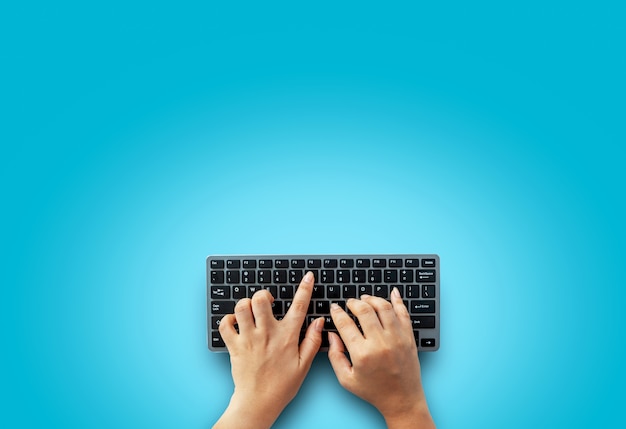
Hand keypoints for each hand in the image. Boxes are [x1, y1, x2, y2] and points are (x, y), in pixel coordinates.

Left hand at [213, 272, 322, 428]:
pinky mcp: (234, 346)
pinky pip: (225, 324)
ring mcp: (249, 338)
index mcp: (287, 336)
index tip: (308, 277)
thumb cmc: (282, 386)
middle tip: (267, 302)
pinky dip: (228, 320)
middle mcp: (267, 333)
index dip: (305, 288)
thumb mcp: (304, 365)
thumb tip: (319, 321)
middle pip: (261, 299)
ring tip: (251, 311)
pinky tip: (236, 323)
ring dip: (246, 304)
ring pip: (242, 307)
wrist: (258, 402)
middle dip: (264, 295)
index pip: (299, 306)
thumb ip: (313, 341)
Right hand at [328, 288, 435, 428]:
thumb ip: (335, 355)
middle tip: (350, 302)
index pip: (345, 324)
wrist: (402, 399)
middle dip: (353, 302)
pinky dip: (398, 300)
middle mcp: (380, 343)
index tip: (334, 308)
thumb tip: (331, 334)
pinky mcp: (409, 338)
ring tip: (365, 299)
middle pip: (364, 310)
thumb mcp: (346, 379)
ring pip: (384, 307)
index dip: (337, 312)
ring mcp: (397, 339)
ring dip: (373, 299)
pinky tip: (392, 293)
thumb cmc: (374, 391)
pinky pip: (404, 313)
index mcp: (362, 354)